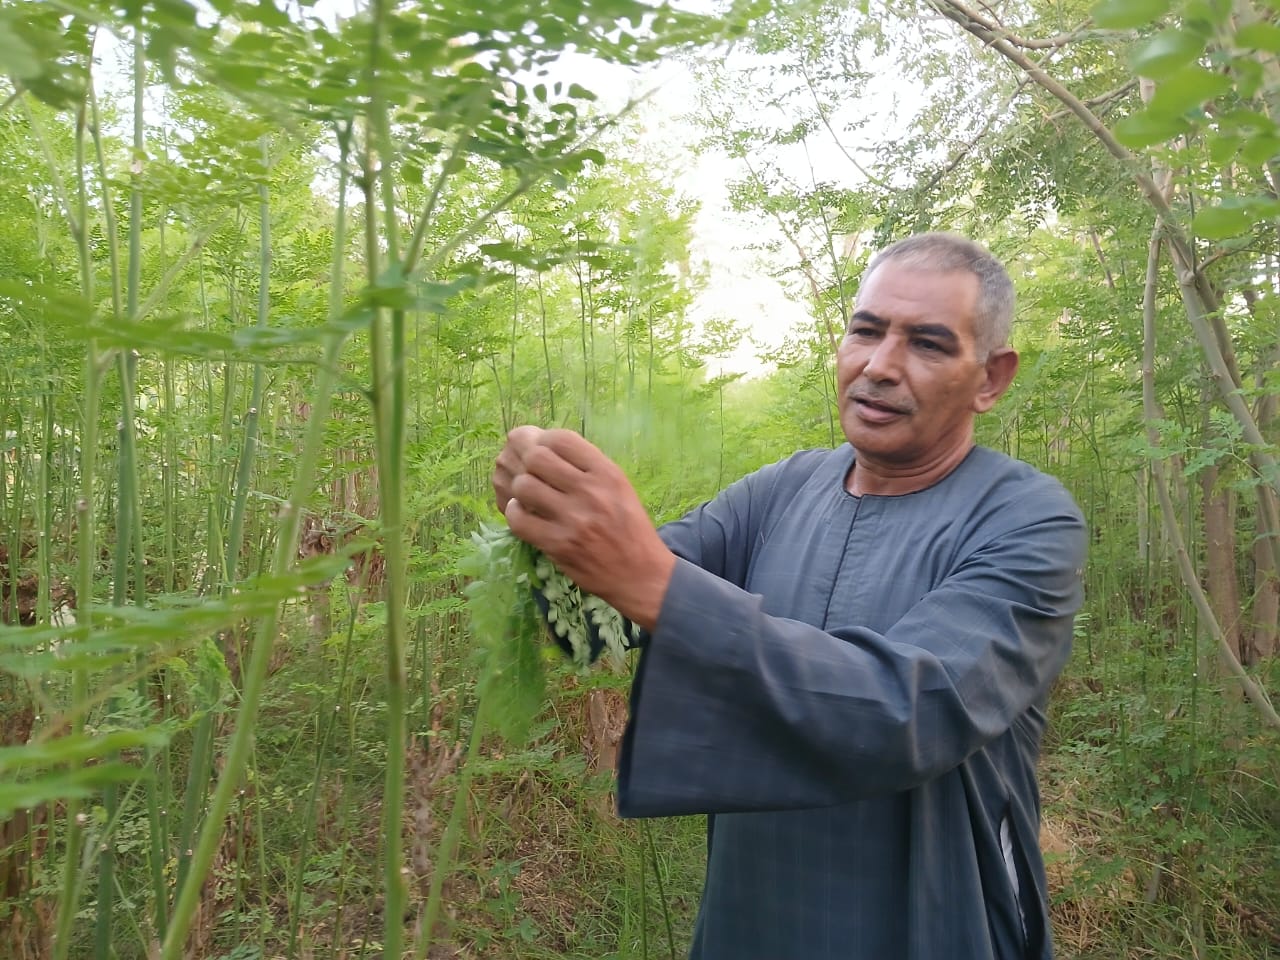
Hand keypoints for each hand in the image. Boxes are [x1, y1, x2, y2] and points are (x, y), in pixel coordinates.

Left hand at [499, 428, 674, 631]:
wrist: (640, 574)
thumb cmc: (628, 527)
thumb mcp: (619, 487)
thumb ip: (586, 467)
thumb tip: (542, 445)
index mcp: (607, 473)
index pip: (561, 439)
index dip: (543, 440)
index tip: (542, 450)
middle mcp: (591, 491)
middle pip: (537, 458)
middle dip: (527, 462)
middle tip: (530, 473)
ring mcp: (574, 519)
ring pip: (524, 486)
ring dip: (519, 490)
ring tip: (527, 497)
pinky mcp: (559, 545)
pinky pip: (519, 520)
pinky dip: (514, 514)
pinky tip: (523, 515)